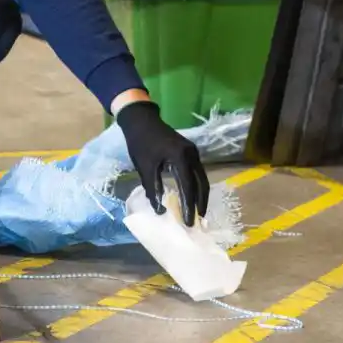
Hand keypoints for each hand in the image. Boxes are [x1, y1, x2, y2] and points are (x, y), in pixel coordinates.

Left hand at [116, 101, 208, 225]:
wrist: (141, 120)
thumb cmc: (141, 143)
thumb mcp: (144, 167)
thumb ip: (153, 188)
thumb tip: (160, 211)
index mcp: (181, 157)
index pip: (188, 186)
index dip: (189, 206)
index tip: (188, 222)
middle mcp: (192, 154)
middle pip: (201, 183)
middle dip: (200, 203)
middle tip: (198, 221)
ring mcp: (193, 152)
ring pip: (202, 178)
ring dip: (200, 195)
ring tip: (197, 212)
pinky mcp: (190, 151)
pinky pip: (198, 172)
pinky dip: (197, 185)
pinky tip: (193, 195)